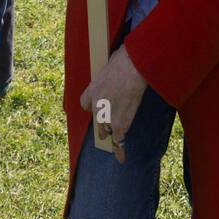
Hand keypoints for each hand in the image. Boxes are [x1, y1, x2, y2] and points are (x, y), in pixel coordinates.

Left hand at [81, 45, 146, 161]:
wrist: (132, 67)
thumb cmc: (124, 60)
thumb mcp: (110, 63)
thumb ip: (110, 73)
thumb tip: (116, 68)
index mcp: (92, 89)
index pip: (85, 104)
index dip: (93, 105)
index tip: (99, 105)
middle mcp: (96, 105)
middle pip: (96, 117)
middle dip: (103, 118)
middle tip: (110, 118)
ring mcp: (108, 115)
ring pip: (106, 129)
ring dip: (110, 131)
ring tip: (112, 138)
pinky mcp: (121, 122)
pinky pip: (119, 139)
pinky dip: (119, 149)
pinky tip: (120, 158)